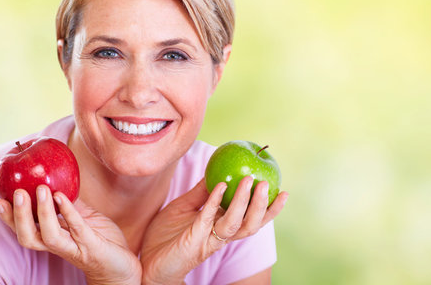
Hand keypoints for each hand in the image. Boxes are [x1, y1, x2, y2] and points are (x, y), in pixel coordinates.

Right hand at [0, 185, 140, 284]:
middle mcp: (59, 246)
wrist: (121, 266)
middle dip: (19, 217)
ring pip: (49, 236)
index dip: (9, 218)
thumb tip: (59, 181)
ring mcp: (74, 247)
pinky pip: (77, 229)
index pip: (24, 230)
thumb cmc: (102, 240)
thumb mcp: (84, 218)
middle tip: (17, 193)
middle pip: (29, 237)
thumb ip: (70, 205)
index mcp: (52, 239)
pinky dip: (68, 212)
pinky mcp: (91, 247)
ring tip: (40, 190)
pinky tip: (61, 196)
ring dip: (42, 213)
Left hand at [140, 176, 287, 283]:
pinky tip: (220, 187)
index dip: (270, 207)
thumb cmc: (166, 236)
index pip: (252, 218)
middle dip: (263, 206)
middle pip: (250, 224)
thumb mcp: (184, 206)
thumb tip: (215, 170)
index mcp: (222, 227)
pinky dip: (214, 202)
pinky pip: (207, 220)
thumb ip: (201, 192)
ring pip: (234, 224)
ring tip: (250, 182)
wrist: (147, 260)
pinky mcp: (194, 241)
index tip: (283, 190)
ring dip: (243, 203)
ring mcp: (208, 239)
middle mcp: (220, 235)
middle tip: (268, 183)